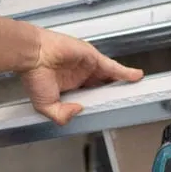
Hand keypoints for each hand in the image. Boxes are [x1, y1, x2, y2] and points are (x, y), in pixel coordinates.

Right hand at [20, 29, 142, 124]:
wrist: (34, 56)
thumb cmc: (34, 76)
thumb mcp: (45, 106)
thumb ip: (61, 115)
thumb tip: (79, 110)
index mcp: (69, 89)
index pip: (89, 98)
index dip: (98, 103)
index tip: (107, 110)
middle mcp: (80, 77)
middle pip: (102, 87)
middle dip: (113, 94)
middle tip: (125, 101)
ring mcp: (87, 67)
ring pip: (109, 77)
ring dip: (121, 84)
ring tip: (135, 91)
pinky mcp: (93, 58)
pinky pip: (113, 67)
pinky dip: (125, 72)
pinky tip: (136, 77)